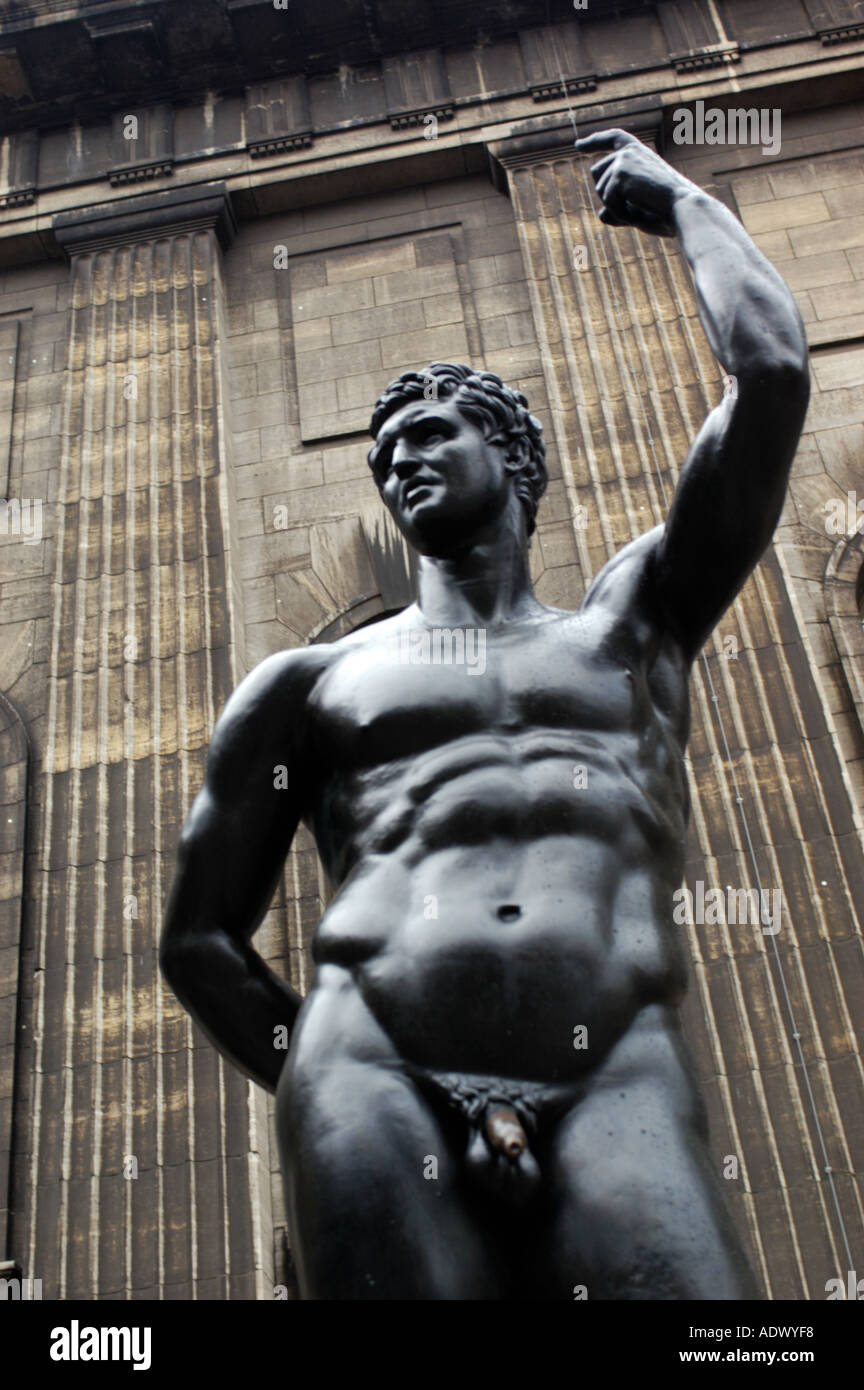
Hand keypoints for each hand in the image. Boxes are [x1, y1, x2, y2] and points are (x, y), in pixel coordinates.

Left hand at [574, 129, 694, 236]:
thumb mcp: (637, 211)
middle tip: (636, 207)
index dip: (594, 141)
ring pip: (600, 191)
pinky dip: (621, 214)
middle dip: (608, 196)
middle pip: (596, 174)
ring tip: (642, 208)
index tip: (578, 145)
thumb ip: (618, 211)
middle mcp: (629, 151)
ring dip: (617, 207)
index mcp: (638, 153)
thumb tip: (601, 214)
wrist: (683, 207)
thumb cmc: (666, 210)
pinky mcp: (619, 174)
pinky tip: (639, 212)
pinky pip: (608, 203)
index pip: (613, 139)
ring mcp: (623, 160)